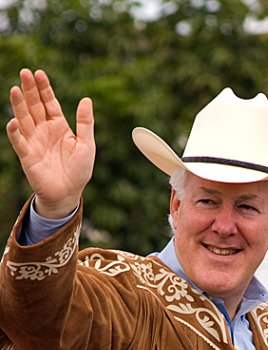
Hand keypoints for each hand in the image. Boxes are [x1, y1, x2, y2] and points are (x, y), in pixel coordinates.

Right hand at [6, 68, 94, 217]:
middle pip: (34, 106)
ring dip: (19, 105)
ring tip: (15, 89)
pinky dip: (15, 133)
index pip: (49, 102)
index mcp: (58, 125)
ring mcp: (34, 141)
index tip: (39, 73)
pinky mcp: (27, 156)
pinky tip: (13, 122)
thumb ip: (85, 123)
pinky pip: (19, 142)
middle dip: (29, 90)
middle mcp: (44, 130)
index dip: (44, 88)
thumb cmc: (79, 170)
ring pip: (24, 119)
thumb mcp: (87, 145)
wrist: (69, 193)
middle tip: (25, 72)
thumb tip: (87, 99)